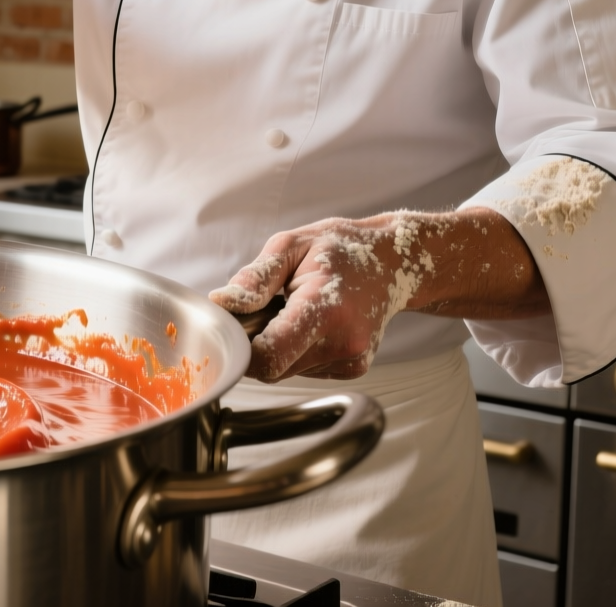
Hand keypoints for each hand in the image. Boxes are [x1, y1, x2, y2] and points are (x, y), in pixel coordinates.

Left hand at [208, 208, 547, 382]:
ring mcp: (351, 360)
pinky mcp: (353, 368)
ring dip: (278, 346)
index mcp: (325, 309)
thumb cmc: (339, 248)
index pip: (269, 357)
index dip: (242, 348)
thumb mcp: (291, 245)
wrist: (395, 260)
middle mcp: (343, 343)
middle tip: (268, 307)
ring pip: (287, 370)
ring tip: (295, 309)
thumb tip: (221, 304)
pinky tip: (312, 322)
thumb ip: (255, 279)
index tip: (237, 325)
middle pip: (273, 368)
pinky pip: (305, 369)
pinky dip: (298, 349)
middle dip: (258, 343)